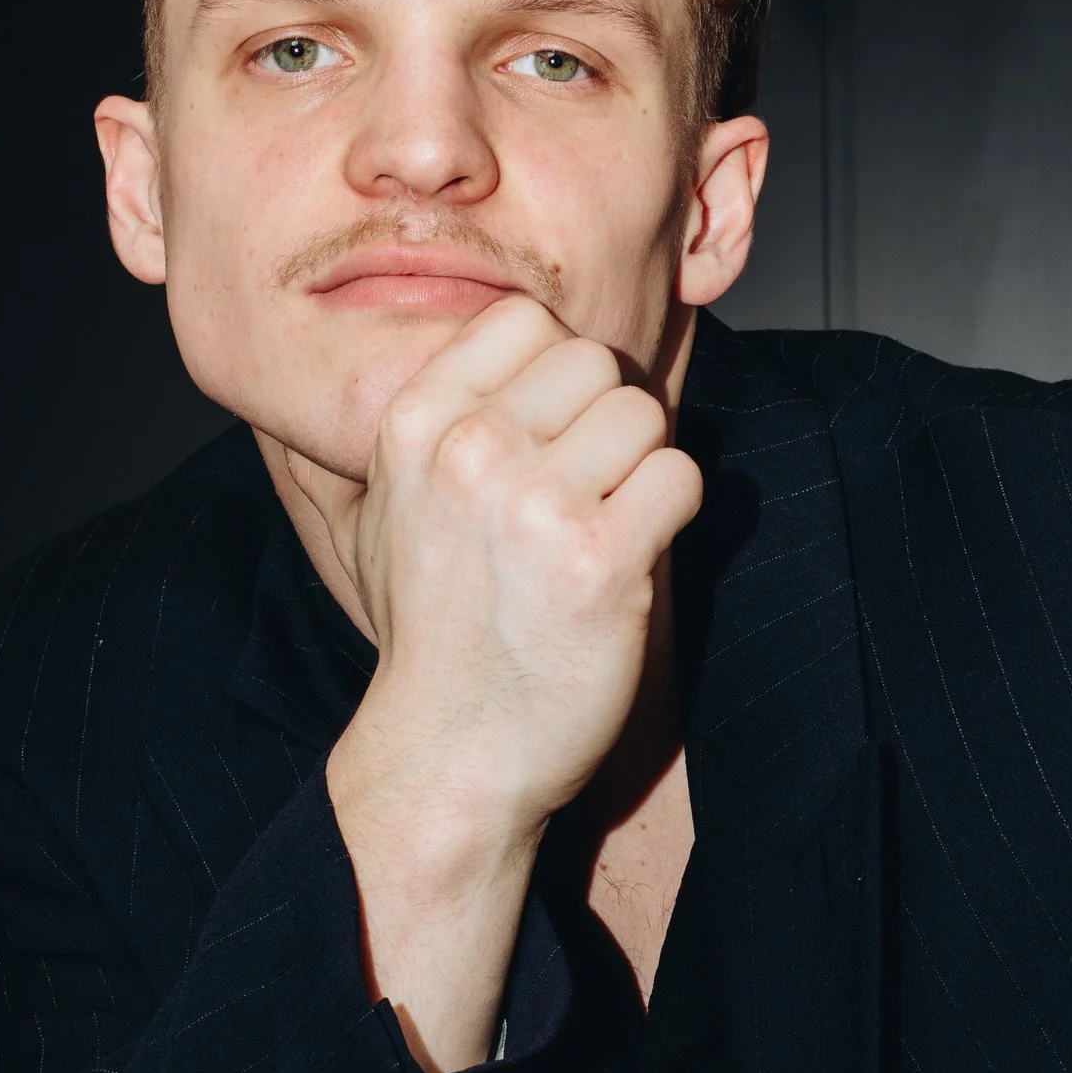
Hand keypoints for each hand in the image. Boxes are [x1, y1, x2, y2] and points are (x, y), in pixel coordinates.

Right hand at [298, 295, 701, 1070]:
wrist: (450, 751)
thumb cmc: (433, 629)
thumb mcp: (390, 505)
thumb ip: (445, 420)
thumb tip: (523, 340)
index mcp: (413, 424)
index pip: (525, 322)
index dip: (559, 372)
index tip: (552, 433)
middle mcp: (470, 451)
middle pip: (595, 363)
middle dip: (607, 422)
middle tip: (588, 491)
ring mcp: (535, 504)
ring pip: (644, 415)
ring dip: (642, 469)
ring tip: (605, 528)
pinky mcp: (600, 560)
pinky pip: (681, 478)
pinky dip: (673, 514)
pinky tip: (630, 560)